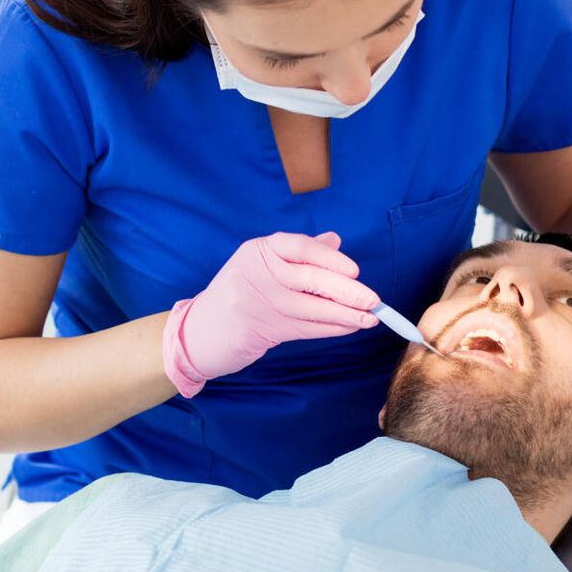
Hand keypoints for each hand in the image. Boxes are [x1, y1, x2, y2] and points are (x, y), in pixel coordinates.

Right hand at [163, 231, 380, 396]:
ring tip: (370, 319)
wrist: (198, 330)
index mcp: (258, 250)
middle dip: (346, 291)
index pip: (299, 247)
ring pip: (310, 308)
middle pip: (309, 279)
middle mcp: (255, 272)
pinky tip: (348, 328)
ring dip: (344, 315)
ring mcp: (256, 302)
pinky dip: (329, 329)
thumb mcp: (261, 263)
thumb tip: (335, 240)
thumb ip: (298, 252)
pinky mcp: (259, 330)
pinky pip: (305, 328)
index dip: (330, 259)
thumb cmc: (240, 291)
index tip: (355, 271)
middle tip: (373, 300)